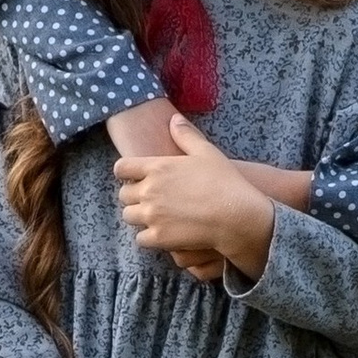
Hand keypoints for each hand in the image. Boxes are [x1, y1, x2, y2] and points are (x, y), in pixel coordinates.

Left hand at [108, 95, 222, 275]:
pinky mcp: (159, 237)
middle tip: (151, 199)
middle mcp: (149, 191)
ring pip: (129, 216)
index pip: (121, 168)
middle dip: (134, 196)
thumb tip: (174, 119)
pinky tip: (162, 233)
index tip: (135, 177)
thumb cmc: (224, 182)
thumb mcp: (207, 152)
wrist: (237, 216)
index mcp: (157, 167)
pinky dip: (149, 237)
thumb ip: (186, 135)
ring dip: (139, 216)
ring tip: (156, 216)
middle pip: (123, 194)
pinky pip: (140, 239)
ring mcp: (152, 215)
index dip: (126, 173)